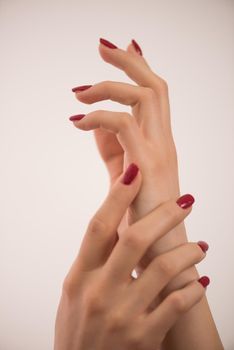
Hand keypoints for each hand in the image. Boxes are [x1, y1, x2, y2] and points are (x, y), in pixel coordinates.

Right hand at [54, 164, 207, 349]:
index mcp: (80, 276)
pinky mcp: (144, 337)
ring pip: (164, 268)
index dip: (117, 196)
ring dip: (188, 251)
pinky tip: (201, 279)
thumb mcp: (74, 291)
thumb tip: (116, 226)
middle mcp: (100, 292)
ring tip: (200, 245)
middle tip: (185, 201)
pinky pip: (177, 304)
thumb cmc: (77, 329)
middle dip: (164, 214)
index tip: (135, 171)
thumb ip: (93, 260)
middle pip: (135, 238)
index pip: (99, 226)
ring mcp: (123, 315)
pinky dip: (194, 288)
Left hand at [70, 38, 181, 273]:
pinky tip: (79, 122)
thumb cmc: (144, 219)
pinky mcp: (148, 166)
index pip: (154, 96)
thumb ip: (113, 148)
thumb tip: (91, 124)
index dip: (138, 69)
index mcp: (161, 144)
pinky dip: (99, 117)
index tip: (120, 51)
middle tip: (104, 46)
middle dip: (130, 61)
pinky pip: (123, 125)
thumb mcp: (126, 176)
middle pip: (155, 86)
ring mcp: (160, 152)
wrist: (161, 254)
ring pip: (144, 96)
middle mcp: (165, 142)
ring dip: (110, 85)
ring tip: (80, 92)